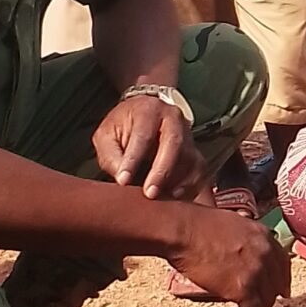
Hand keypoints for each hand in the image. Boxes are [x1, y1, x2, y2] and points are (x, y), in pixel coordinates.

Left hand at [93, 95, 207, 200]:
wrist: (142, 116)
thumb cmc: (122, 127)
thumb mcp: (106, 136)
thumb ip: (111, 156)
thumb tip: (123, 179)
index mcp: (148, 110)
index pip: (143, 135)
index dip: (133, 160)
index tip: (123, 180)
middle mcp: (173, 118)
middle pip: (173, 144)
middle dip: (161, 171)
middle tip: (149, 193)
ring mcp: (187, 134)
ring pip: (189, 157)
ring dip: (176, 180)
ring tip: (161, 197)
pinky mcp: (195, 150)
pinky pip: (199, 169)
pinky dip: (190, 184)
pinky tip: (175, 194)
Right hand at [170, 208, 291, 306]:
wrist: (185, 231)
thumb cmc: (198, 225)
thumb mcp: (233, 223)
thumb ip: (244, 238)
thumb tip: (241, 250)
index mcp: (263, 236)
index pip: (283, 263)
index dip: (281, 280)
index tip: (278, 291)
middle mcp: (265, 253)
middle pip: (277, 284)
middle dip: (269, 298)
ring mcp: (256, 271)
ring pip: (267, 301)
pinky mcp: (243, 288)